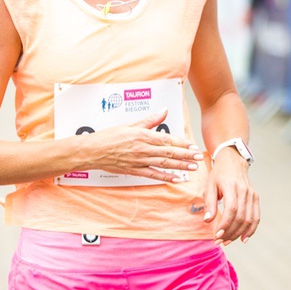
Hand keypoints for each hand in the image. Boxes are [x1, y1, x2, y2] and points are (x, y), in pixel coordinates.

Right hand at [84, 108, 203, 182]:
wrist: (92, 151)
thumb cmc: (109, 136)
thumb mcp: (130, 124)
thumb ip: (150, 120)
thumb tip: (164, 110)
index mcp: (142, 135)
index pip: (167, 139)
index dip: (182, 143)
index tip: (192, 145)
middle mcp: (143, 148)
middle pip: (169, 152)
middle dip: (185, 155)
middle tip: (198, 157)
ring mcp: (139, 161)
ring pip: (164, 163)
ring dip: (180, 166)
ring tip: (192, 168)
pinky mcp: (134, 171)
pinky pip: (153, 175)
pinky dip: (165, 177)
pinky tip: (176, 179)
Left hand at [204, 147, 259, 245]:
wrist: (233, 162)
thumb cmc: (219, 175)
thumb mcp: (209, 185)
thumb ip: (209, 203)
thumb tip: (207, 221)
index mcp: (231, 186)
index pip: (231, 209)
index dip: (225, 224)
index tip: (216, 235)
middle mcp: (244, 191)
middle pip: (240, 217)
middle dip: (229, 232)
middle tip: (219, 241)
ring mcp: (252, 195)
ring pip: (248, 219)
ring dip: (238, 233)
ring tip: (227, 241)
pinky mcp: (256, 198)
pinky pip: (256, 217)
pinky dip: (251, 230)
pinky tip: (243, 239)